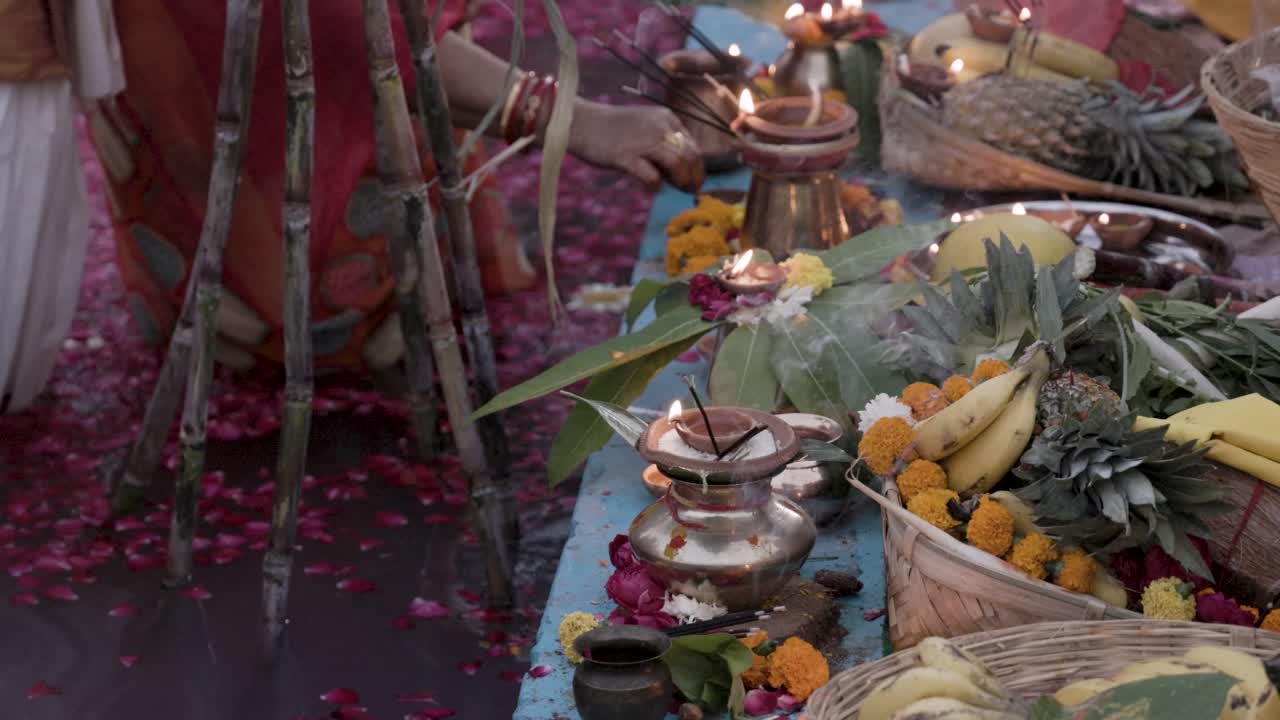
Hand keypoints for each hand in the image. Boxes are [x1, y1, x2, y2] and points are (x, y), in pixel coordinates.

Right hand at [568, 101, 705, 192]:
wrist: (582, 122)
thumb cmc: (612, 129)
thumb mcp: (644, 126)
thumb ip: (663, 143)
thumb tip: (681, 171)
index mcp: (666, 118)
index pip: (692, 145)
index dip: (698, 166)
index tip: (695, 180)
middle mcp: (659, 127)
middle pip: (690, 155)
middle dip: (695, 176)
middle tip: (690, 190)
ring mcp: (643, 141)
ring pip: (678, 163)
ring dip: (681, 180)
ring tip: (678, 189)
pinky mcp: (627, 156)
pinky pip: (652, 177)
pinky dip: (656, 185)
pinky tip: (651, 187)